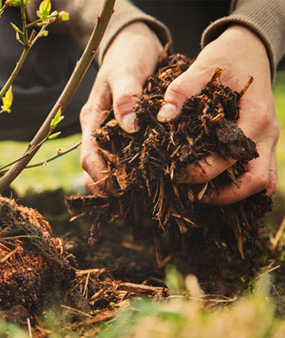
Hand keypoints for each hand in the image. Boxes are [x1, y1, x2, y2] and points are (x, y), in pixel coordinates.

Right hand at [80, 22, 162, 194]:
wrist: (133, 41)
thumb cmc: (128, 54)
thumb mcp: (127, 72)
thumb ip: (127, 98)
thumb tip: (130, 127)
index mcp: (93, 118)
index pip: (88, 157)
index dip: (100, 177)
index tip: (119, 189)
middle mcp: (99, 129)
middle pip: (95, 167)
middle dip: (108, 186)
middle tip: (131, 198)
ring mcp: (111, 130)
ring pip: (109, 164)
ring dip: (120, 180)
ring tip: (141, 193)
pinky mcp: (125, 130)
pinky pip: (125, 154)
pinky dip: (132, 168)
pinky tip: (150, 175)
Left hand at [156, 25, 278, 204]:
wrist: (251, 48)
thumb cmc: (227, 58)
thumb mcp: (203, 67)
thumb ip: (181, 90)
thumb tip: (163, 117)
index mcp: (254, 117)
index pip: (230, 158)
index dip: (202, 172)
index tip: (175, 174)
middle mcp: (266, 134)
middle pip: (256, 182)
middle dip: (224, 195)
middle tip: (192, 195)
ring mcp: (268, 140)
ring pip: (263, 182)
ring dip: (236, 194)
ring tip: (202, 195)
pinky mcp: (263, 142)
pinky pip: (261, 173)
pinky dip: (242, 185)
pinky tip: (215, 186)